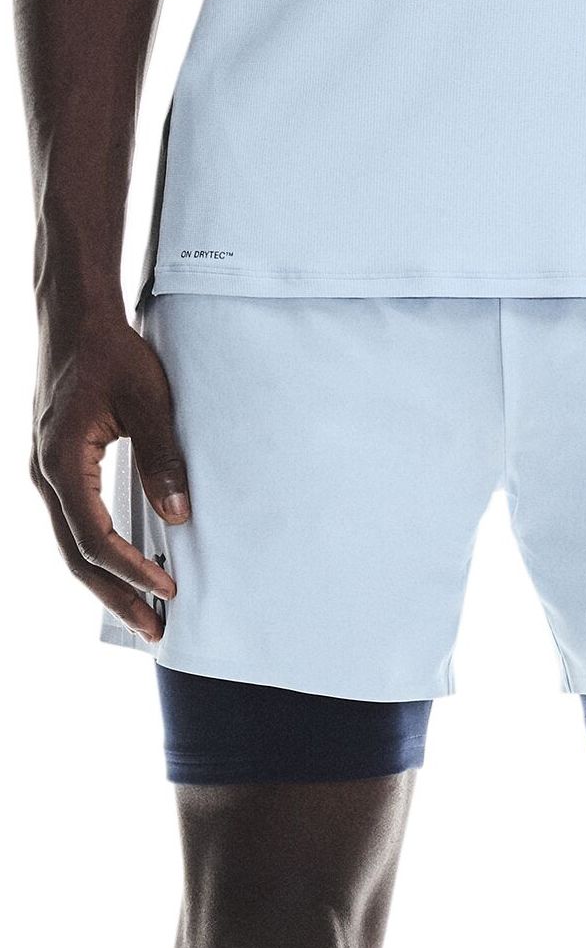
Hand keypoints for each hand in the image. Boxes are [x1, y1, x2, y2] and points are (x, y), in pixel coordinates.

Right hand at [30, 306, 189, 641]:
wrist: (75, 317)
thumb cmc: (112, 353)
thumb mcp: (150, 403)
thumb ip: (164, 459)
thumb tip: (180, 516)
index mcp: (62, 461)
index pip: (94, 537)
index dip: (132, 570)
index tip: (168, 591)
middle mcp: (44, 473)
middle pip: (76, 555)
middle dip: (116, 596)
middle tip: (154, 630)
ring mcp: (46, 472)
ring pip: (71, 544)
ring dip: (106, 581)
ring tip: (143, 613)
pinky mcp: (57, 467)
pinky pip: (74, 523)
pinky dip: (99, 553)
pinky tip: (126, 569)